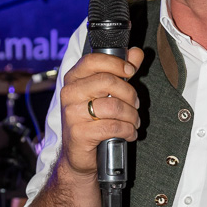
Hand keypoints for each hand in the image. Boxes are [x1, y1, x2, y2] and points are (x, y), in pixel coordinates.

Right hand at [58, 47, 143, 176]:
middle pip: (107, 81)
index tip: (130, 70)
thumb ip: (121, 71)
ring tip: (134, 121)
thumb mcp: (106, 93)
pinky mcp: (79, 132)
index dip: (115, 63)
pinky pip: (113, 126)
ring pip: (113, 106)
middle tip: (135, 103)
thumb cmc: (92, 121)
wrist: (78, 154)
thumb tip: (136, 52)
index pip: (93, 60)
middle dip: (129, 93)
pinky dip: (128, 130)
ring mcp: (72, 113)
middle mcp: (70, 93)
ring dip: (132, 115)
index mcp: (74, 79)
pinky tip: (130, 133)